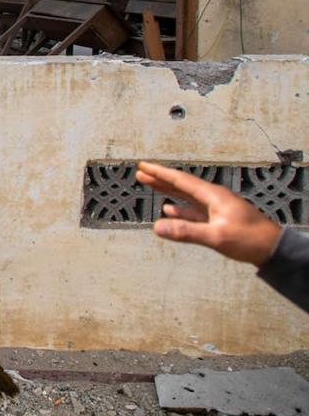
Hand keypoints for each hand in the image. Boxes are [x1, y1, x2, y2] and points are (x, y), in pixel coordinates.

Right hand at [136, 161, 282, 265]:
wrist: (273, 249)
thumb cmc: (251, 240)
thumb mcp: (216, 236)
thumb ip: (186, 231)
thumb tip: (157, 227)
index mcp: (213, 196)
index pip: (180, 180)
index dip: (160, 173)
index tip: (144, 166)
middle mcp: (213, 198)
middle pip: (181, 185)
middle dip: (160, 178)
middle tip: (141, 172)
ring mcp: (216, 208)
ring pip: (186, 196)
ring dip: (167, 191)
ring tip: (151, 185)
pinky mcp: (217, 218)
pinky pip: (193, 210)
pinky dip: (179, 208)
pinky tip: (169, 210)